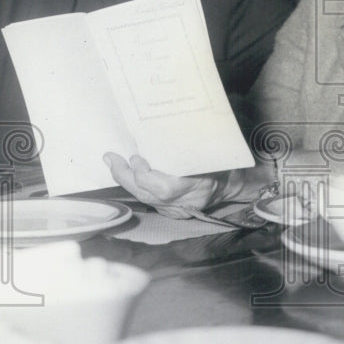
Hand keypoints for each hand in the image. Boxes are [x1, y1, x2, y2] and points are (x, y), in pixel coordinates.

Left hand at [103, 153, 236, 217]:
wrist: (232, 186)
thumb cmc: (223, 164)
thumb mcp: (210, 152)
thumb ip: (188, 147)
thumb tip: (159, 130)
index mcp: (197, 187)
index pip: (164, 188)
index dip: (145, 174)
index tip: (136, 157)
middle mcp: (184, 203)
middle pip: (146, 194)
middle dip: (125, 176)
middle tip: (111, 158)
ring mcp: (177, 210)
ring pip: (144, 198)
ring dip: (126, 180)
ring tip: (113, 162)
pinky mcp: (171, 212)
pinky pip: (148, 199)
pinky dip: (136, 186)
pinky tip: (126, 174)